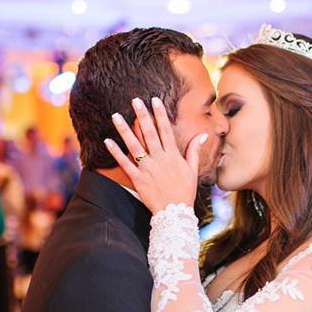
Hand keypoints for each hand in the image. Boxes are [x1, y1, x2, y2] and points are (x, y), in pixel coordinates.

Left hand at [103, 97, 208, 213]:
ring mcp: (147, 168)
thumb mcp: (192, 170)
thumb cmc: (185, 191)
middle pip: (149, 133)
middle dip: (142, 115)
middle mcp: (159, 159)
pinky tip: (108, 141)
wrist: (174, 212)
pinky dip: (116, 152)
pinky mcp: (137, 178)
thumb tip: (203, 135)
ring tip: (116, 116)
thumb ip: (194, 150)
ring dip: (124, 129)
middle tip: (135, 101)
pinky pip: (125, 163)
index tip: (154, 100)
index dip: (160, 114)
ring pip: (134, 145)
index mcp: (172, 155)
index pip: (166, 130)